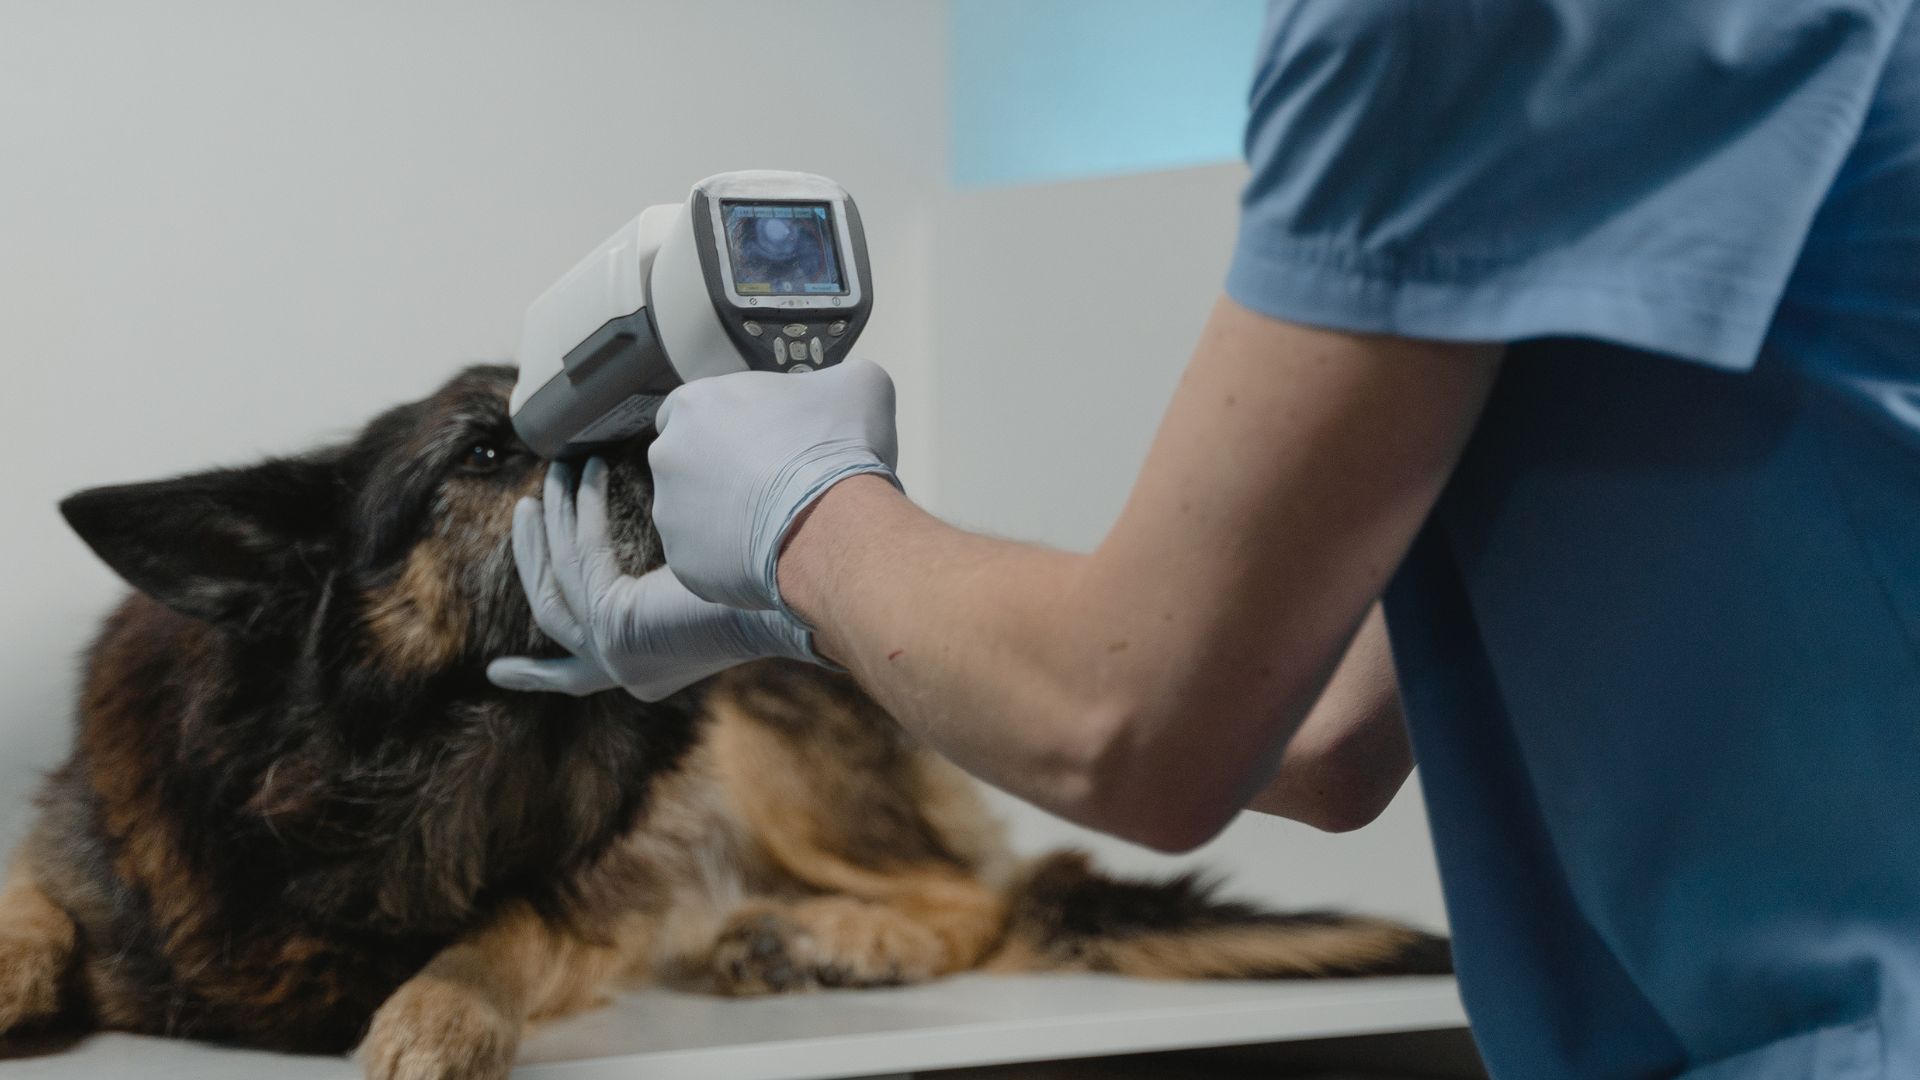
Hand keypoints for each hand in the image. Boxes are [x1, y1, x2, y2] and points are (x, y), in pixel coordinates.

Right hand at [486, 458, 815, 701]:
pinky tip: (583, 474)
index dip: (536, 678)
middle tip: (523, 510)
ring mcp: (619, 655)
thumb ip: (664, 579)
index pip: (575, 681)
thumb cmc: (769, 578)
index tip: (498, 674)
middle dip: (531, 560)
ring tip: (552, 470)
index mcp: (649, 668)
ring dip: (552, 522)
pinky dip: (579, 513)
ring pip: (560, 581)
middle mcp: (628, 672)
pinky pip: (582, 561)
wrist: (799, 592)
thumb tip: (662, 520)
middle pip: (553, 615)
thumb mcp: (699, 581)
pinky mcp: (618, 628)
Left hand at [649, 359, 899, 611]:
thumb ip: (830, 382)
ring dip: (719, 515)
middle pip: (686, 460)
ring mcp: (669, 513)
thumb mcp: (860, 385)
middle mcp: (668, 455)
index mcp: (697, 403)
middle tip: (766, 483)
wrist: (834, 524)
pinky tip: (765, 554)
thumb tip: (836, 393)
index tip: (757, 439)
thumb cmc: (838, 446)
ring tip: (769, 524)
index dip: (724, 423)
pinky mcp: (681, 561)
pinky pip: (701, 556)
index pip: (690, 408)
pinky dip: (727, 557)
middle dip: (716, 471)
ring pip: (688, 513)